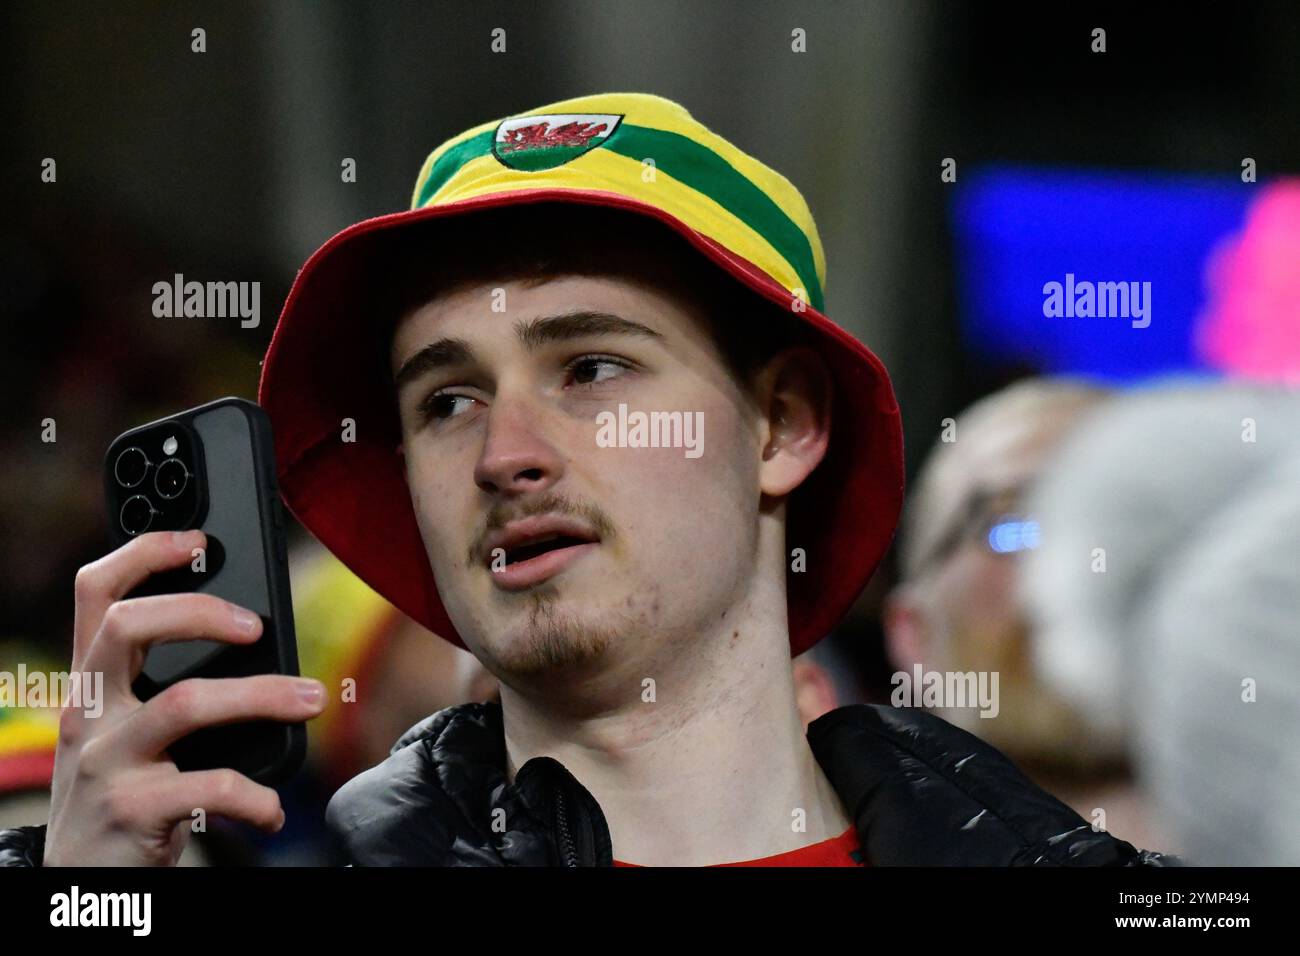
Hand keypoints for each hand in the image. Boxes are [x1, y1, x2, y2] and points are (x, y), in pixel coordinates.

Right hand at [43, 529, 325, 865]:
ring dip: (262, 695)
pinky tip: (274, 808)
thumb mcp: (129, 734)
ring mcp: (102, 762)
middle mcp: (87, 714)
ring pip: (183, 703)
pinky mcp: (129, 811)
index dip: (142, 554)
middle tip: (258, 627)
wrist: (83, 888)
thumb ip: (164, 686)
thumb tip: (257, 637)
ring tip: (311, 699)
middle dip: (201, 612)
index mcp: (92, 683)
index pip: (96, 594)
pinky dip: (255, 795)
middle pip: (127, 627)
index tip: (197, 539)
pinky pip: (208, 785)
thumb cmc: (127, 796)